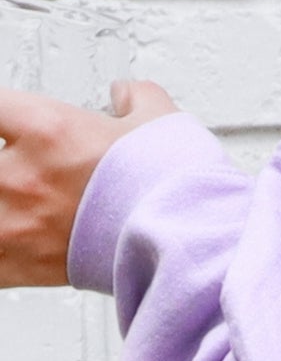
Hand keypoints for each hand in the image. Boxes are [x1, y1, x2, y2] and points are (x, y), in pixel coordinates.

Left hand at [0, 80, 176, 287]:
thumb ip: (138, 100)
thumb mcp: (160, 124)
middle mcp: (22, 175)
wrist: (183, 246)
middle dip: (4, 167)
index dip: (0, 112)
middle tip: (15, 172)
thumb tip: (127, 96)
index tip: (7, 120)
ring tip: (11, 205)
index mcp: (47, 129)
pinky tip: (9, 241)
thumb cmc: (171, 190)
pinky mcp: (19, 264)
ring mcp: (14, 221)